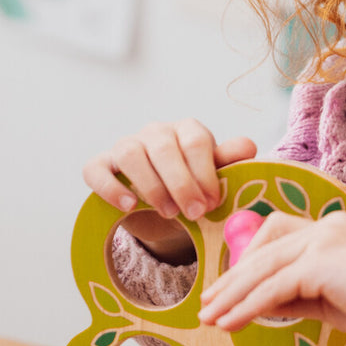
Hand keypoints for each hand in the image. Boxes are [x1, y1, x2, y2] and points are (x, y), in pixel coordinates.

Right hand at [82, 121, 256, 258]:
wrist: (163, 214)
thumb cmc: (193, 190)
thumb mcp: (213, 180)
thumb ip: (229, 163)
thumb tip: (248, 147)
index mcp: (186, 131)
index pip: (195, 141)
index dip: (205, 173)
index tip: (213, 203)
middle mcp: (155, 133)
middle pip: (164, 148)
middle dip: (182, 183)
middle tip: (195, 214)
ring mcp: (125, 146)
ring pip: (130, 153)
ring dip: (151, 185)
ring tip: (168, 212)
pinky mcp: (101, 165)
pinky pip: (96, 169)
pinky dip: (110, 187)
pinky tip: (128, 206)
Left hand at [198, 210, 345, 338]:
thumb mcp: (337, 303)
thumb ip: (301, 299)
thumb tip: (262, 306)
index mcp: (329, 231)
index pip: (277, 239)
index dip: (248, 263)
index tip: (229, 289)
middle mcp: (322, 227)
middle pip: (261, 251)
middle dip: (230, 281)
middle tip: (207, 304)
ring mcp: (321, 241)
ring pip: (262, 269)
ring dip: (231, 295)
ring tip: (209, 317)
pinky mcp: (320, 263)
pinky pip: (273, 288)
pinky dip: (247, 307)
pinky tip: (230, 323)